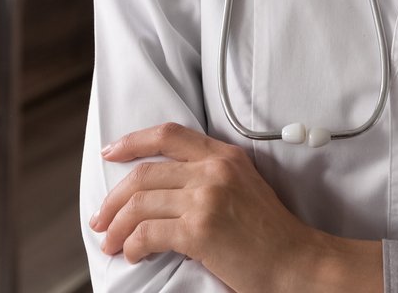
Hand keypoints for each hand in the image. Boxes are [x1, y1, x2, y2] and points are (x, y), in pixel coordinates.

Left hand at [88, 122, 345, 292]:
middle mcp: (215, 171)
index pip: (169, 135)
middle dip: (113, 199)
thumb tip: (162, 188)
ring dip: (116, 227)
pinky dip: (131, 246)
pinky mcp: (200, 230)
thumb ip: (211, 176)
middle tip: (101, 219)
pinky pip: (147, 233)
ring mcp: (206, 199)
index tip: (110, 152)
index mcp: (226, 156)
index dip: (132, 141)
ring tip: (111, 243)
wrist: (296, 263)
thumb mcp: (244, 187)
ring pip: (139, 203)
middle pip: (144, 172)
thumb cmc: (270, 235)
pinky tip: (133, 255)